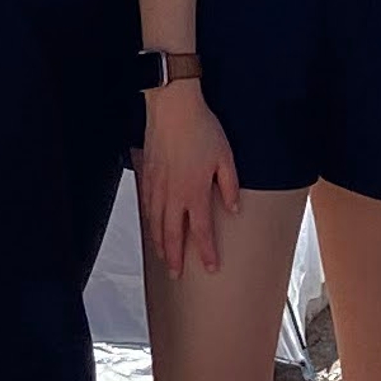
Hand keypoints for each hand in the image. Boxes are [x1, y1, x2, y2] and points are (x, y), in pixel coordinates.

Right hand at [136, 81, 240, 279]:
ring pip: (156, 224)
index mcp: (195, 192)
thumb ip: (229, 186)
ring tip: (164, 258)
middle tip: (177, 274)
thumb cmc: (201, 128)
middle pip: (172, 235)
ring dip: (160, 244)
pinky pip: (147, 207)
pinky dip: (149, 222)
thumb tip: (234, 209)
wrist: (173, 106)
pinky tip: (151, 227)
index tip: (211, 267)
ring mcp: (158, 186)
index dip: (206, 252)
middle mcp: (174, 195)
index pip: (201, 232)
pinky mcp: (148, 175)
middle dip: (175, 257)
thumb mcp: (226, 157)